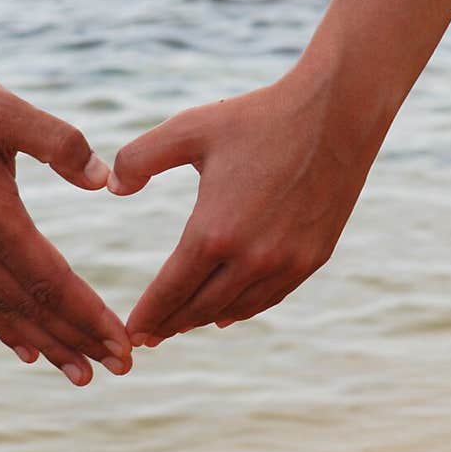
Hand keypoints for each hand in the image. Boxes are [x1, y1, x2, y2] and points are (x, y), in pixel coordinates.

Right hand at [0, 62, 131, 384]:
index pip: (51, 281)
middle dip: (77, 342)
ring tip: (79, 373)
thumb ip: (61, 143)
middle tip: (119, 369)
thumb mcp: (9, 109)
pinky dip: (3, 328)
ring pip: (1, 313)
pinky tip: (26, 348)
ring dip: (45, 345)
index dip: (89, 316)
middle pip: (30, 307)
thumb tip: (104, 181)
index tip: (123, 343)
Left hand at [108, 71, 372, 343]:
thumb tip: (113, 188)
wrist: (336, 114)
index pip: (171, 289)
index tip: (131, 334)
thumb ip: (138, 158)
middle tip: (149, 337)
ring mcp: (286, 263)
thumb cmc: (257, 118)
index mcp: (214, 232)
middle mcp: (251, 258)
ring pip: (235, 309)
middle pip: (200, 308)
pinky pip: (269, 297)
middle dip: (171, 325)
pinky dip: (243, 310)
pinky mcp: (313, 258)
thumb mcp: (188, 129)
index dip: (148, 315)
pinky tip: (227, 314)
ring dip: (205, 320)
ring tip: (181, 325)